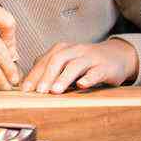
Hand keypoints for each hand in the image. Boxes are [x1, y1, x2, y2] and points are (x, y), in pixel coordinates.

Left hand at [20, 38, 138, 93]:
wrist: (116, 56)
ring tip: (55, 91)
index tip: (25, 90)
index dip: (34, 75)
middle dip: (47, 76)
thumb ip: (48, 69)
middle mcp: (75, 51)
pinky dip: (89, 78)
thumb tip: (26, 84)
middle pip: (58, 60)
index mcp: (62, 49)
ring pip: (75, 65)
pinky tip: (82, 85)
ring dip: (64, 78)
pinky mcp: (105, 67)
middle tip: (39, 92)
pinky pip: (96, 72)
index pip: (44, 60)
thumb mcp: (65, 62)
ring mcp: (91, 58)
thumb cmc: (85, 62)